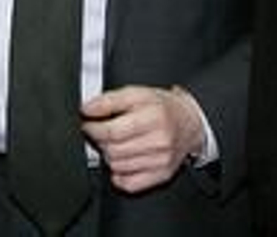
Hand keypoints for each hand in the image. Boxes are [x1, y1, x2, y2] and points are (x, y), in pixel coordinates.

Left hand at [79, 84, 205, 192]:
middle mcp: (160, 141)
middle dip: (100, 141)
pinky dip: (119, 175)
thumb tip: (87, 109)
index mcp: (154, 117)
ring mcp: (161, 161)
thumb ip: (109, 100)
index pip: (112, 131)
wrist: (189, 122)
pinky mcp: (161, 175)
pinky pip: (129, 184)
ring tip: (114, 143)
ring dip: (109, 155)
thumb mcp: (136, 93)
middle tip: (102, 132)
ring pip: (117, 167)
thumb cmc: (161, 107)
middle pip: (113, 150)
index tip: (88, 123)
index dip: (93, 128)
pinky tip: (123, 160)